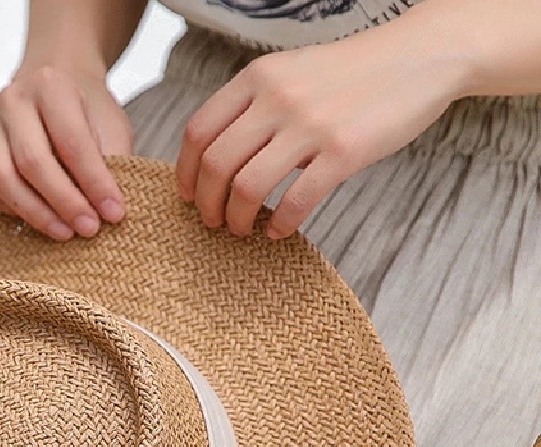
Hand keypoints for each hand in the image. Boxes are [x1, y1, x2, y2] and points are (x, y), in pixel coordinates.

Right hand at [0, 64, 133, 241]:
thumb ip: (113, 162)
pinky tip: (35, 218)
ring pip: (2, 180)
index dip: (95, 183)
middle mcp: (12, 100)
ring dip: (36, 214)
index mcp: (50, 85)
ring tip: (65, 232)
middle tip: (89, 228)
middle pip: (32, 162)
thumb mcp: (111, 125)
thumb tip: (110, 211)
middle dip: (64, 203)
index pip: (72, 142)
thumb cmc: (84, 109)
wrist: (55, 89)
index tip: (114, 213)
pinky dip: (9, 211)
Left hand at [176, 28, 468, 238]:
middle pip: (215, 166)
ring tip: (243, 230)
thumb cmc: (350, 74)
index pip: (198, 133)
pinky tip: (279, 231)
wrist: (420, 56)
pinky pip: (295, 201)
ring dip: (237, 219)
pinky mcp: (343, 151)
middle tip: (214, 223)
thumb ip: (253, 105)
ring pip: (247, 188)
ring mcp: (310, 125)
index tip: (188, 197)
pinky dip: (280, 224)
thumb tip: (215, 156)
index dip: (185, 173)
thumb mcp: (291, 72)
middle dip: (207, 204)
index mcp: (257, 78)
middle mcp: (277, 98)